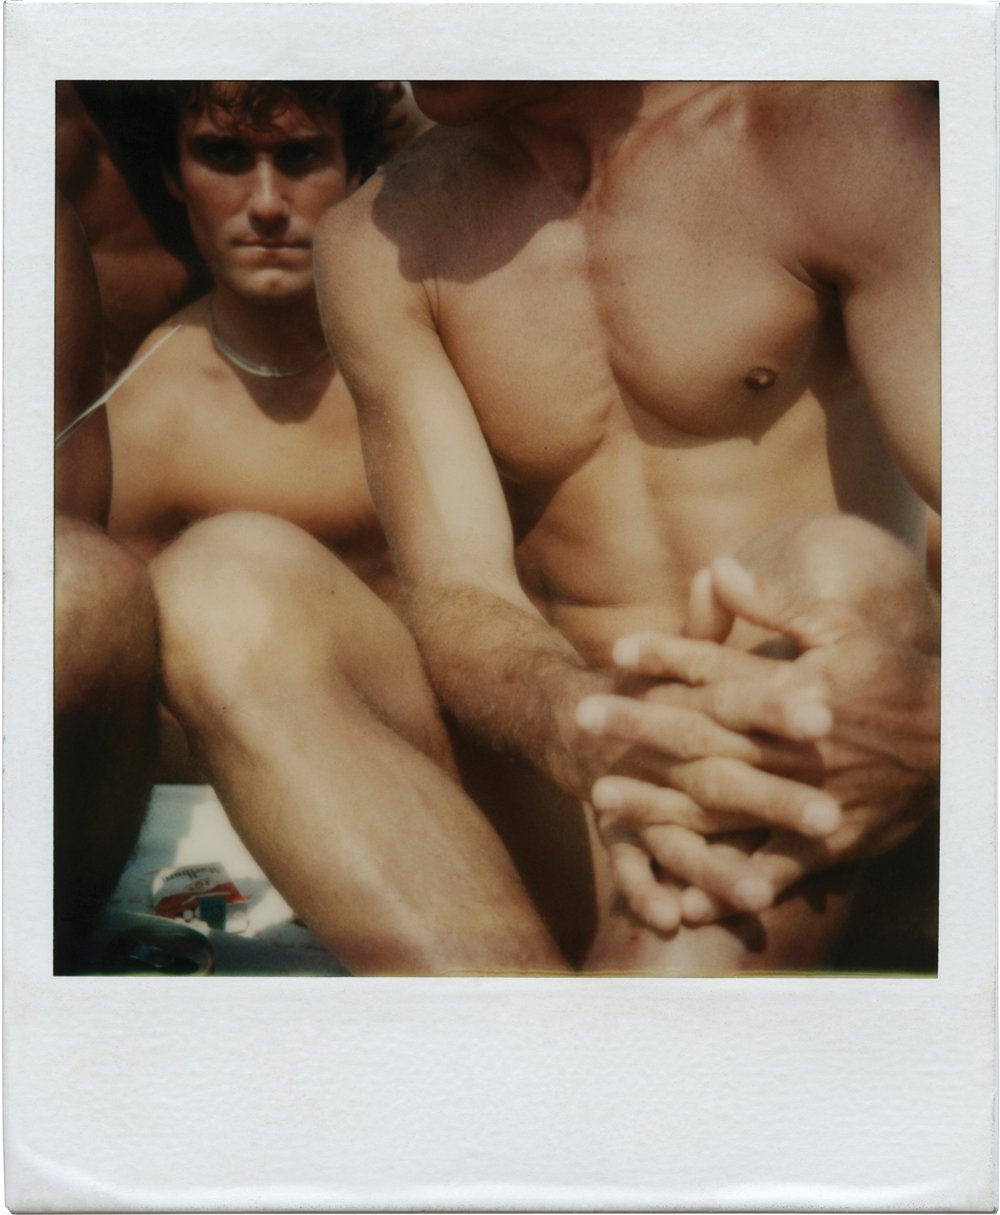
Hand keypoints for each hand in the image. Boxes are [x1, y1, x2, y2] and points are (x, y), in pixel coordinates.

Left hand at [601, 555, 939, 921]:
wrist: (957, 743)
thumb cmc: (891, 676)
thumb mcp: (840, 627)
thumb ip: (773, 604)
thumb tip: (715, 566)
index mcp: (794, 690)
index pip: (719, 669)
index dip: (667, 656)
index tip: (616, 650)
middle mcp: (791, 745)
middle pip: (704, 732)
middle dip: (640, 725)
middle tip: (582, 716)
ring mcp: (805, 797)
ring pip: (722, 801)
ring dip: (660, 801)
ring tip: (601, 800)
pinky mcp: (826, 844)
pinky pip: (771, 870)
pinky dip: (727, 884)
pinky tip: (680, 899)